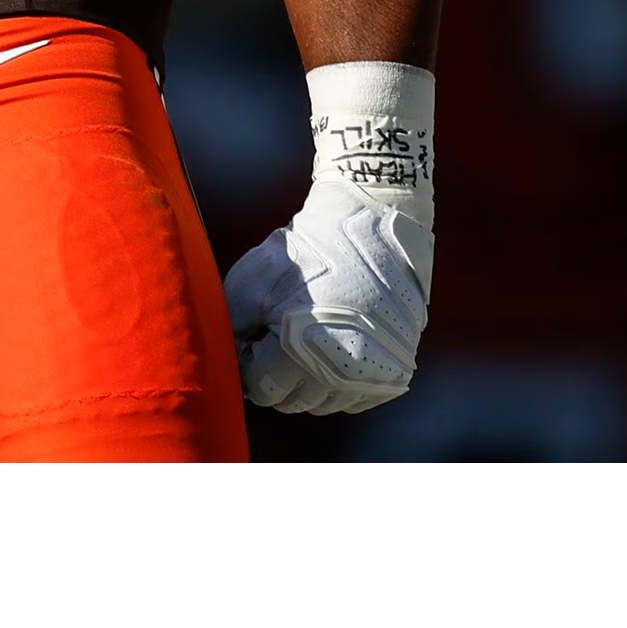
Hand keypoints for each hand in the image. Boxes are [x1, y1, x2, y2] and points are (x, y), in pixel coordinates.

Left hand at [222, 175, 432, 415]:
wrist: (372, 224)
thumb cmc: (306, 250)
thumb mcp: (251, 282)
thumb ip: (232, 333)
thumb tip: (230, 375)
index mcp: (303, 351)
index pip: (261, 389)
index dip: (252, 359)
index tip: (259, 328)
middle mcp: (344, 373)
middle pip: (292, 401)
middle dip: (278, 371)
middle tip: (282, 326)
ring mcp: (374, 376)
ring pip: (323, 403)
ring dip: (309, 378)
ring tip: (308, 331)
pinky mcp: (396, 373)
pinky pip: (353, 399)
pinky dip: (339, 381)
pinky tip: (334, 343)